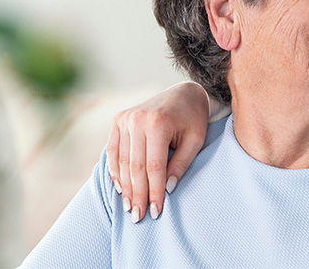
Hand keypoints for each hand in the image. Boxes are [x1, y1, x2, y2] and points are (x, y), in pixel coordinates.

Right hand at [105, 81, 208, 222]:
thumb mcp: (195, 140)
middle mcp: (137, 120)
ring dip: (125, 187)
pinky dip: (115, 170)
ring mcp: (125, 118)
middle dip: (138, 194)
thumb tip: (168, 189)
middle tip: (138, 217)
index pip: (154, 167)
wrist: (183, 92)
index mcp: (158, 123)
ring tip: (130, 208)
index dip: (154, 191)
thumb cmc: (193, 118)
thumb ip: (181, 163)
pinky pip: (113, 150)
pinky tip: (120, 188)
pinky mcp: (118, 119)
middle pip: (135, 167)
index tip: (156, 211)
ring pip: (122, 161)